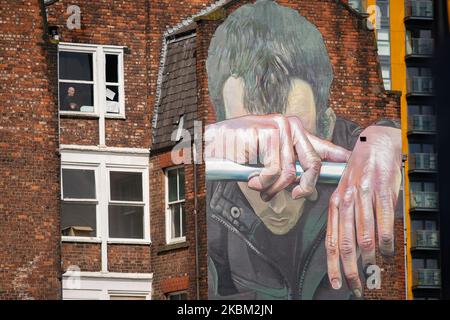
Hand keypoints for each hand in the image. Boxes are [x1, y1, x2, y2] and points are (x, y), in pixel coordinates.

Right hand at [205, 114, 350, 200]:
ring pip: (290, 173)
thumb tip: (306, 188)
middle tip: (295, 196)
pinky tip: (250, 179)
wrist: (211, 143)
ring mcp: (279, 127)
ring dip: (273, 188)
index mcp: (293, 131)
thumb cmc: (238, 152)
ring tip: (259, 188)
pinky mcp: (268, 132)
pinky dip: (262, 182)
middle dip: (304, 187)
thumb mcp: (267, 160)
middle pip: (312, 164)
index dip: (339, 156)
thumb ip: (288, 168)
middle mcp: (290, 125)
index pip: (322, 145)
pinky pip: (273, 171)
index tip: (352, 163)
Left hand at [325, 126, 401, 296]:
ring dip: (369, 258)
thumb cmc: (359, 171)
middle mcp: (345, 201)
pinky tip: (388, 250)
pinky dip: (386, 240)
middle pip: (345, 243)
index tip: (336, 282)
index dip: (332, 264)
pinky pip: (383, 221)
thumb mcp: (346, 193)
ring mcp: (363, 196)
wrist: (375, 143)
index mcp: (335, 203)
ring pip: (364, 235)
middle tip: (356, 286)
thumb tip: (349, 247)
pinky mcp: (381, 190)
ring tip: (373, 270)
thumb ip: (345, 218)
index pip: (330, 240)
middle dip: (349, 269)